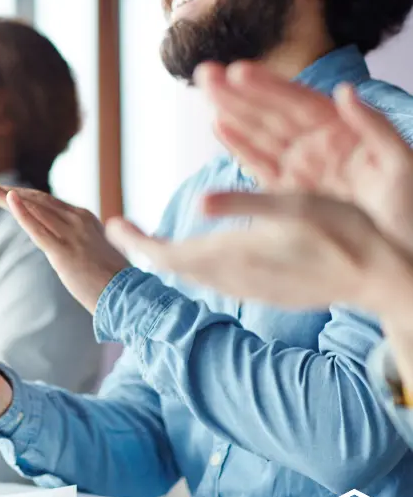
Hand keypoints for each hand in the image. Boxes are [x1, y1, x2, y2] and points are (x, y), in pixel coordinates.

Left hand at [0, 177, 129, 310]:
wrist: (130, 297)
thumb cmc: (113, 282)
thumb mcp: (91, 255)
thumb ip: (77, 245)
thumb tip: (64, 248)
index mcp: (82, 218)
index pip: (43, 201)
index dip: (17, 194)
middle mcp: (76, 219)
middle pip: (33, 198)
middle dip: (2, 192)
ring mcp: (71, 234)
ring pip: (31, 207)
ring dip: (2, 196)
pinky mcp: (65, 252)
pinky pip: (40, 229)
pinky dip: (23, 213)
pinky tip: (8, 200)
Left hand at [106, 192, 412, 318]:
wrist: (385, 278)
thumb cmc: (345, 234)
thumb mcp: (295, 206)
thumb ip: (244, 204)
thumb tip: (197, 203)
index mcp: (234, 254)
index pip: (166, 254)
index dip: (136, 240)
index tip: (111, 222)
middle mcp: (236, 277)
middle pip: (174, 266)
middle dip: (145, 247)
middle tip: (123, 228)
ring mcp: (252, 289)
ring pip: (195, 275)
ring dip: (169, 257)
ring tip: (152, 239)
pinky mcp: (267, 293)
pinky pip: (218, 281)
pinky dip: (195, 265)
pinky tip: (201, 255)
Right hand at [196, 61, 412, 249]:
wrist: (404, 256)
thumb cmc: (411, 211)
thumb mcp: (403, 164)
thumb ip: (375, 126)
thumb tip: (344, 92)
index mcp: (343, 133)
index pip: (298, 103)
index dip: (268, 86)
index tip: (239, 71)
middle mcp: (318, 145)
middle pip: (271, 112)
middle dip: (237, 92)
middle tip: (205, 73)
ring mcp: (302, 169)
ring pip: (259, 133)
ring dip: (231, 111)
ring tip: (206, 88)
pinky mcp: (290, 195)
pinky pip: (259, 165)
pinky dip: (239, 146)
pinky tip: (219, 126)